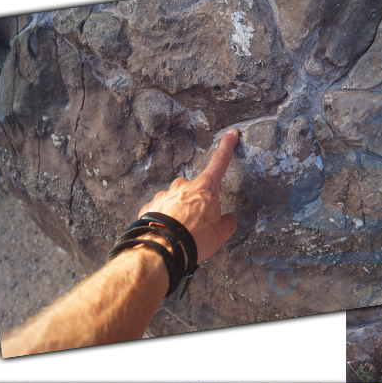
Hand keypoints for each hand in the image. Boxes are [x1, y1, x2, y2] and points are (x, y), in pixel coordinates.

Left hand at [138, 129, 240, 261]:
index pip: (219, 163)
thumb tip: (229, 220)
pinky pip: (162, 210)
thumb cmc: (195, 238)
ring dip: (181, 212)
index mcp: (205, 188)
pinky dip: (166, 219)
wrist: (163, 248)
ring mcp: (164, 195)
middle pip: (195, 190)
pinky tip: (169, 232)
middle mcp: (183, 186)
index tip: (231, 134)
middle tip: (200, 224)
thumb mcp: (221, 234)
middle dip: (198, 203)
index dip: (226, 147)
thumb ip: (227, 223)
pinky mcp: (150, 207)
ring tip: (183, 232)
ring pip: (177, 200)